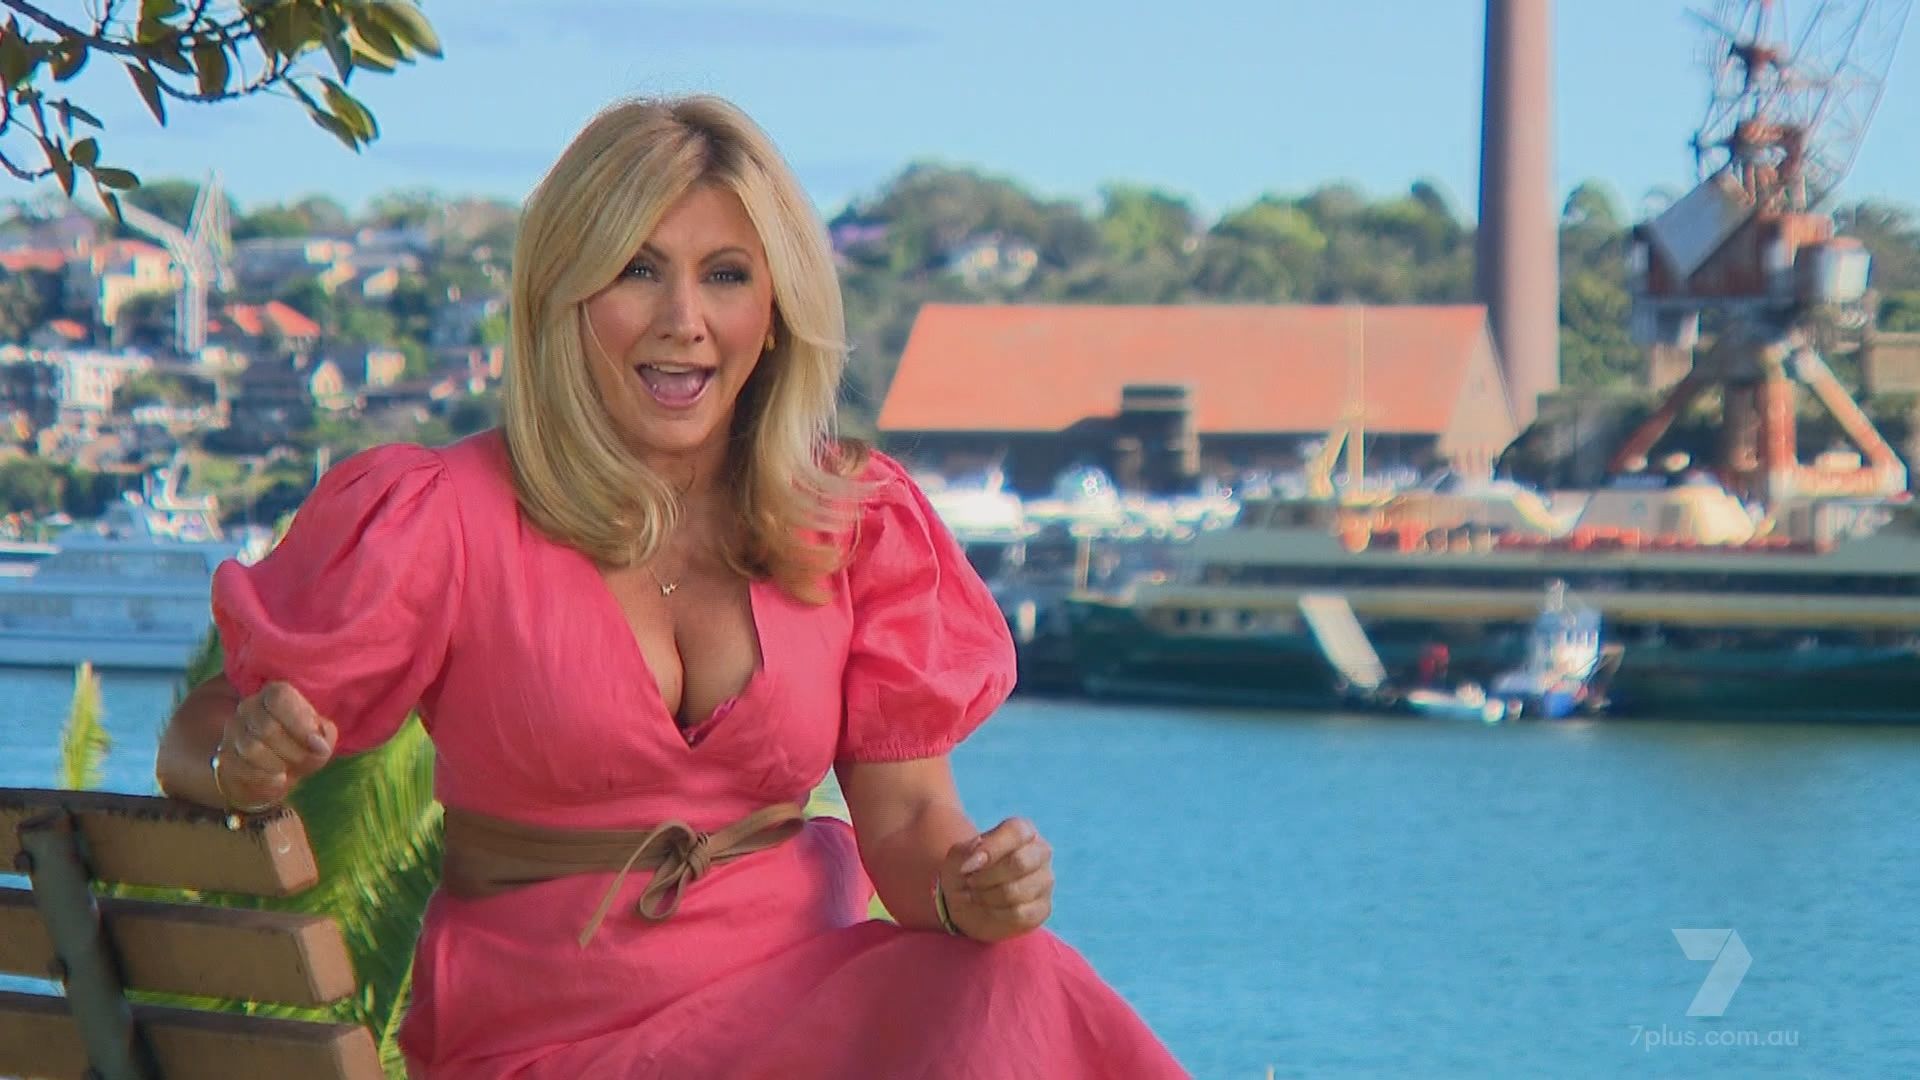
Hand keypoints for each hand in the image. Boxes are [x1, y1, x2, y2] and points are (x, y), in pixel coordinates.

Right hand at [216, 682, 336, 810]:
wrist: (275, 773)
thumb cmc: (301, 747)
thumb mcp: (321, 739)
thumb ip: (324, 736)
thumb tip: (317, 744)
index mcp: (275, 694)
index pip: (279, 698)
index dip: (299, 723)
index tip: (316, 744)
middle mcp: (249, 707)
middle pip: (267, 728)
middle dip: (293, 751)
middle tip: (306, 762)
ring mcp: (233, 731)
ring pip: (252, 748)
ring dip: (278, 765)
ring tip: (290, 770)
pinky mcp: (225, 756)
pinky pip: (241, 768)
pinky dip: (264, 778)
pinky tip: (277, 780)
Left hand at [938, 817, 1052, 942]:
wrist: (969, 901)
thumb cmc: (967, 871)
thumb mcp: (957, 857)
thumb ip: (966, 851)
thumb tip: (979, 855)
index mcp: (1023, 830)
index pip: (1016, 832)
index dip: (991, 849)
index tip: (967, 867)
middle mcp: (1041, 852)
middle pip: (1020, 863)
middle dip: (986, 877)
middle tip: (970, 882)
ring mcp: (1045, 880)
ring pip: (1017, 891)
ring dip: (986, 897)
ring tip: (975, 895)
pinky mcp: (1043, 907)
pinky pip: (1020, 913)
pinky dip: (996, 913)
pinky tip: (988, 908)